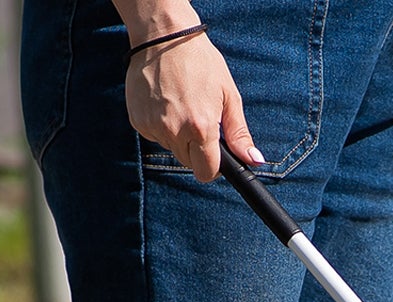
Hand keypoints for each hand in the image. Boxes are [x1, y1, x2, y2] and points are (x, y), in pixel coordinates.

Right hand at [124, 18, 260, 181]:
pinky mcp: (138, 121)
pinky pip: (155, 135)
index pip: (206, 172)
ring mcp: (153, 127)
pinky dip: (161, 125)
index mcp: (201, 127)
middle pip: (188, 163)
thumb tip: (254, 160)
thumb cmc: (202, 63)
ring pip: (171, 148)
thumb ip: (239, 133)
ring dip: (178, 136)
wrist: (165, 38)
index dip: (214, 168)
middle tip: (200, 120)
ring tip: (182, 104)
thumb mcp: (228, 95)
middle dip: (197, 150)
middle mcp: (174, 131)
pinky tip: (165, 102)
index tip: (216, 157)